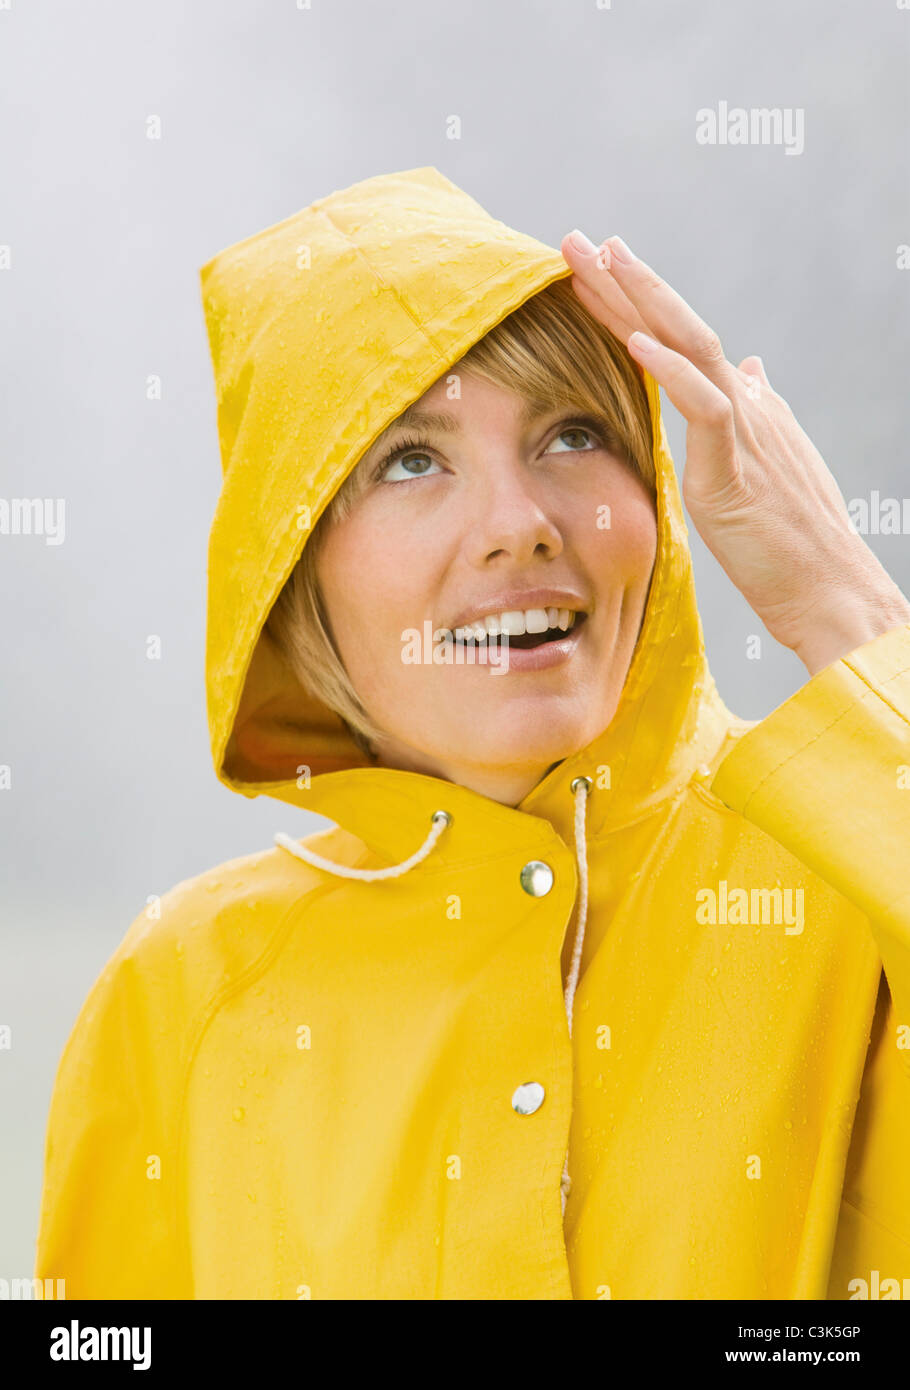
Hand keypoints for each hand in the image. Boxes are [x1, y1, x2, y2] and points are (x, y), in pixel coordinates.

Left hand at [560, 230, 909, 675]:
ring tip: (602, 257)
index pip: (677, 341)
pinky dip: (670, 370)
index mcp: (743, 405)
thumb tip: (754, 369)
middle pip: (676, 326)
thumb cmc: (791, 542)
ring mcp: (744, 428)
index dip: (632, 305)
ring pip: (692, 345)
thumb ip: (753, 415)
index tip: (592, 271)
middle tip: (576, 239)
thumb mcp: (766, 465)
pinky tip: (635, 340)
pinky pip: (705, 406)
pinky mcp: (736, 467)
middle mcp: (745, 402)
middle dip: (624, 280)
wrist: (827, 589)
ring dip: (642, 299)